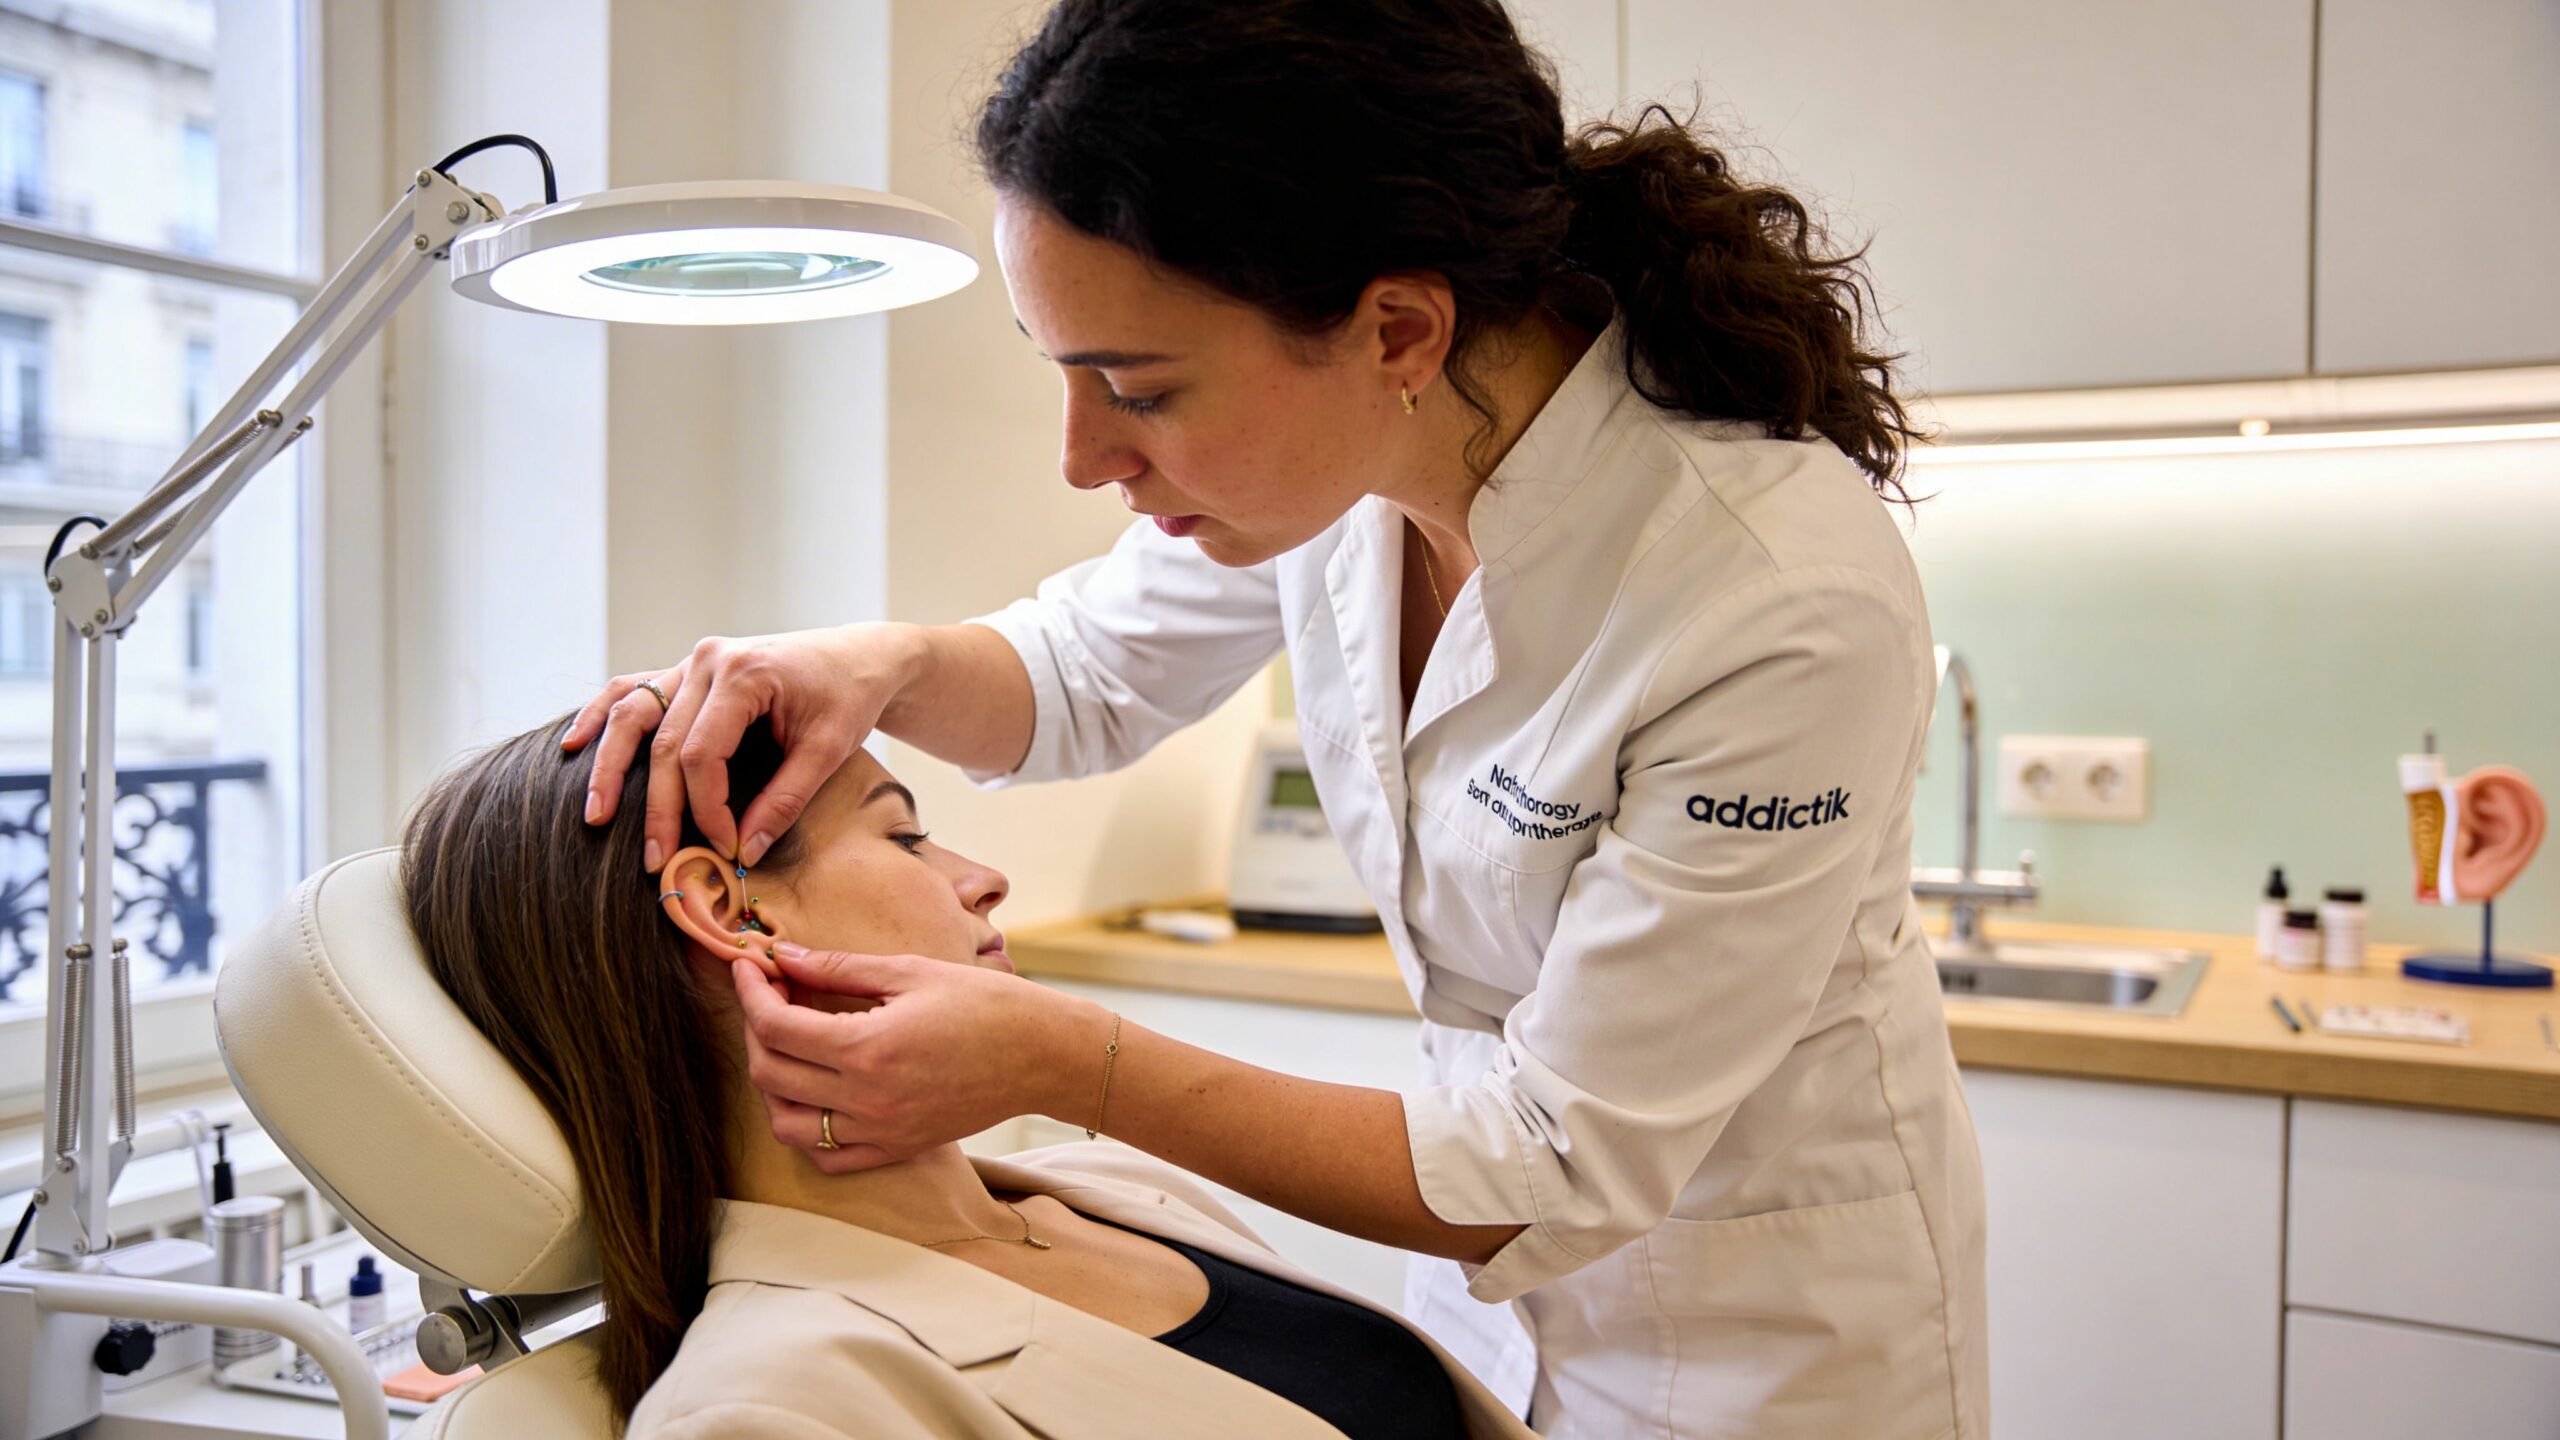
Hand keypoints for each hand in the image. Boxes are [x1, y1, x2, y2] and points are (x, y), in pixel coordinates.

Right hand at [560, 623, 924, 867]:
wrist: (857, 655)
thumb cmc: (847, 697)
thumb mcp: (828, 750)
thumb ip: (784, 800)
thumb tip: (743, 852)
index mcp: (743, 673)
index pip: (701, 754)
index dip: (706, 808)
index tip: (724, 847)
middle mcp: (707, 661)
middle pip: (663, 743)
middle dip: (658, 807)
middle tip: (653, 860)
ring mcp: (691, 662)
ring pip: (634, 714)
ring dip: (610, 766)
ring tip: (594, 814)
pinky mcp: (686, 671)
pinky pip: (633, 691)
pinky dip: (601, 716)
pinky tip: (572, 744)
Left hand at [729, 946, 1110, 1173]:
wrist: (1042, 1055)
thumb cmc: (985, 1004)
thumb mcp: (909, 971)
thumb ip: (837, 967)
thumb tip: (782, 955)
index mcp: (868, 1048)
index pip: (775, 1027)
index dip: (751, 992)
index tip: (751, 966)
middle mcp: (866, 1098)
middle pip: (770, 1073)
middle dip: (755, 1028)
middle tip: (770, 995)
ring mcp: (880, 1131)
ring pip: (788, 1124)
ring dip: (771, 1084)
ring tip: (786, 1046)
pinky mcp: (896, 1148)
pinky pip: (828, 1157)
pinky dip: (807, 1131)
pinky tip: (815, 1094)